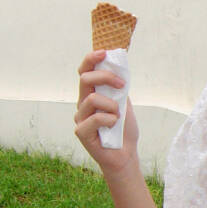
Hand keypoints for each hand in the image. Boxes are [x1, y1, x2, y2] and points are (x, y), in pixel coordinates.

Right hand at [74, 49, 139, 172]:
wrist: (125, 155)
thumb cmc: (124, 130)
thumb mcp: (125, 104)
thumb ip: (119, 88)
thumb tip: (120, 67)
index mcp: (91, 94)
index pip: (85, 72)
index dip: (91, 60)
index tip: (104, 52)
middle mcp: (82, 104)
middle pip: (85, 79)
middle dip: (106, 78)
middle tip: (123, 86)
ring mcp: (80, 117)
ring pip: (92, 99)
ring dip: (112, 105)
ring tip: (118, 116)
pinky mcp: (81, 132)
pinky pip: (95, 118)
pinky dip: (109, 120)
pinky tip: (113, 126)